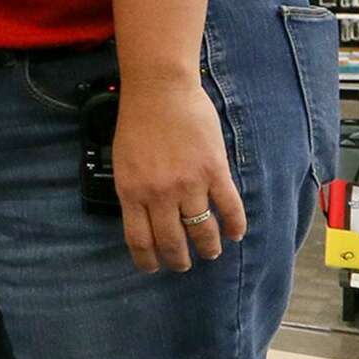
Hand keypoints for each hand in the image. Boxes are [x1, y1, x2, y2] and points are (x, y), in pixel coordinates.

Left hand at [111, 78, 247, 272]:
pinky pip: (229, 207)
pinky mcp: (214, 171)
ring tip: (211, 252)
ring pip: (202, 230)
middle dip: (179, 260)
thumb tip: (143, 216)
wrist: (160, 91)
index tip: (153, 268)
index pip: (139, 239)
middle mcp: (158, 194)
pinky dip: (235, 225)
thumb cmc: (138, 122)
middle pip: (171, 241)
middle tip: (184, 265)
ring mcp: (188, 184)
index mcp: (131, 192)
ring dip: (208, 247)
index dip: (147, 259)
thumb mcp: (122, 161)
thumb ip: (133, 189)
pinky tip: (236, 234)